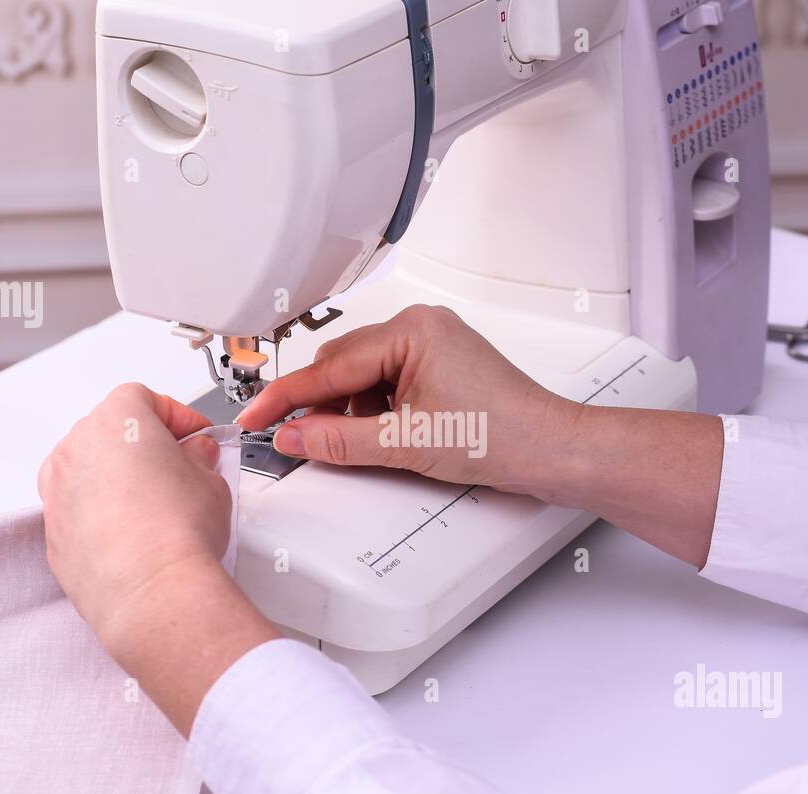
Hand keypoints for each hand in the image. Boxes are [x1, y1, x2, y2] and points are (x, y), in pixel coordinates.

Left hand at [38, 383, 275, 733]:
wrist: (152, 591)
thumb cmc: (177, 534)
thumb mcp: (211, 481)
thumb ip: (199, 458)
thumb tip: (194, 456)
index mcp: (116, 420)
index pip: (145, 398)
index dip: (178, 417)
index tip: (196, 437)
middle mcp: (77, 447)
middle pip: (111, 430)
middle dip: (145, 446)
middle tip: (181, 468)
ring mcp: (57, 489)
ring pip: (89, 469)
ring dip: (118, 478)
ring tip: (156, 504)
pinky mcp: (52, 530)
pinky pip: (78, 508)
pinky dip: (101, 513)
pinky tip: (134, 534)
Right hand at [239, 306, 722, 567]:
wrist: (552, 451)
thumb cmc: (501, 435)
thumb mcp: (406, 444)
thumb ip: (339, 441)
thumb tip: (293, 437)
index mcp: (411, 331)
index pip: (329, 367)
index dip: (286, 398)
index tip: (255, 418)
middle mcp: (420, 328)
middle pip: (342, 367)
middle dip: (320, 408)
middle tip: (296, 443)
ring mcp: (431, 346)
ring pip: (363, 379)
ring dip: (350, 414)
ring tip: (355, 448)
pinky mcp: (440, 367)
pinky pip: (387, 384)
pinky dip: (374, 414)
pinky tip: (378, 439)